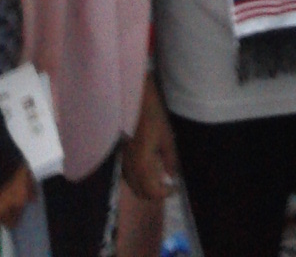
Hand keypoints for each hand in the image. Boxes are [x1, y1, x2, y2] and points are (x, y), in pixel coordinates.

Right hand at [121, 73, 178, 200]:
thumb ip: (170, 159)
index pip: (152, 191)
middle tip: (168, 186)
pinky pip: (128, 177)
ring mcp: (123, 163)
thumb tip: (172, 176)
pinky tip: (148, 171)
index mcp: (142, 165)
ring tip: (159, 179)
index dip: (165, 193)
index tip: (175, 187)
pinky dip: (139, 181)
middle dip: (155, 194)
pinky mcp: (120, 157)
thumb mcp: (167, 137)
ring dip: (146, 188)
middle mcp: (130, 169)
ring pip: (133, 186)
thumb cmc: (153, 116)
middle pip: (141, 193)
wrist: (134, 102)